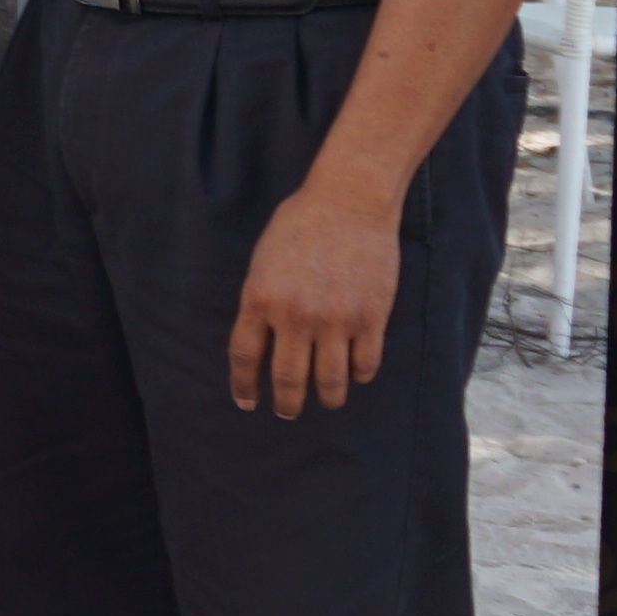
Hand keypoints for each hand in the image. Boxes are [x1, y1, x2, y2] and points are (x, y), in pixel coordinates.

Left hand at [228, 182, 401, 414]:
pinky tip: (355, 375)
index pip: (245, 358)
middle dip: (286, 404)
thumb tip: (263, 339)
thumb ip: (260, 301)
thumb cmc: (299, 225)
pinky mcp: (372, 318)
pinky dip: (360, 376)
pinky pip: (366, 364)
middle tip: (286, 413)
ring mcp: (336, 320)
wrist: (348, 202)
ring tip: (325, 401)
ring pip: (331, 381)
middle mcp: (295, 317)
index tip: (246, 402)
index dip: (244, 386)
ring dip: (327, 398)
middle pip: (288, 379)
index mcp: (260, 300)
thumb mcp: (262, 262)